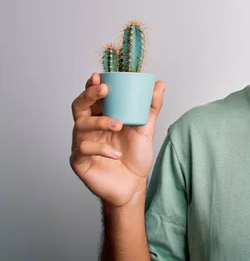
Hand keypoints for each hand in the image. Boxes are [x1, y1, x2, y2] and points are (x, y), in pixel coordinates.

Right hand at [70, 72, 165, 206]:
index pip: (92, 96)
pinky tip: (116, 153)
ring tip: (118, 125)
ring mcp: (81, 143)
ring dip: (100, 122)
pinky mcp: (79, 160)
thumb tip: (159, 83)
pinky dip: (102, 149)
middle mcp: (88, 127)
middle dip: (89, 95)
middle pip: (79, 106)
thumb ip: (151, 106)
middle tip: (105, 90)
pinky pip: (84, 149)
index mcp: (101, 116)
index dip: (92, 85)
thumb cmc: (135, 155)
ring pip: (80, 126)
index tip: (100, 76)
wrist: (133, 185)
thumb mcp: (146, 128)